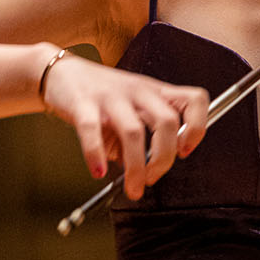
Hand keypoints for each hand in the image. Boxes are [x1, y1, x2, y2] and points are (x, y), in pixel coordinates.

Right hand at [41, 55, 210, 201]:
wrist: (62, 73)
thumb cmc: (101, 94)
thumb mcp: (132, 106)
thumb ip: (144, 135)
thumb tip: (147, 171)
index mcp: (155, 91)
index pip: (194, 99)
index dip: (197, 128)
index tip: (185, 151)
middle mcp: (138, 91)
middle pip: (167, 122)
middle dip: (164, 159)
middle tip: (152, 178)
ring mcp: (111, 96)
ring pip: (134, 131)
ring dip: (136, 167)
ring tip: (132, 187)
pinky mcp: (83, 103)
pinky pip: (92, 130)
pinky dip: (96, 155)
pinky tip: (98, 170)